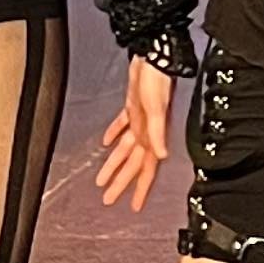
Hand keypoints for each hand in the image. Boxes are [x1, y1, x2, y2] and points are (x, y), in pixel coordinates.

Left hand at [97, 61, 177, 208]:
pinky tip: (105, 142)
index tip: (134, 206)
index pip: (147, 168)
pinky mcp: (133, 107)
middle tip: (108, 199)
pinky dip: (114, 134)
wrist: (154, 56)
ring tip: (101, 180)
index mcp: (153, 135)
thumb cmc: (157, 80)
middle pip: (133, 164)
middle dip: (122, 183)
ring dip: (114, 164)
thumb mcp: (156, 108)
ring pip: (125, 149)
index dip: (140, 188)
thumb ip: (158, 132)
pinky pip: (122, 126)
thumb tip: (162, 156)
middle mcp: (147, 131)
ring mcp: (140, 120)